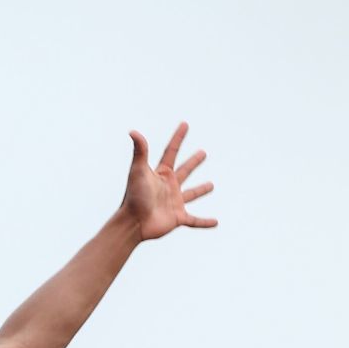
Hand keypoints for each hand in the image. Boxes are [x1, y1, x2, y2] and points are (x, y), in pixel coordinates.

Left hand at [121, 122, 215, 240]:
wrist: (133, 223)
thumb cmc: (134, 197)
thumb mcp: (138, 171)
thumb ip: (140, 151)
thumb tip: (133, 131)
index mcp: (161, 174)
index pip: (172, 151)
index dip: (178, 138)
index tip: (185, 124)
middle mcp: (168, 187)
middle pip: (184, 170)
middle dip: (193, 162)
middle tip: (203, 153)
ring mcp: (174, 202)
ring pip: (191, 194)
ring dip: (201, 190)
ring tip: (211, 185)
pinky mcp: (177, 218)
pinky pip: (195, 220)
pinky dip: (204, 222)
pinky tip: (215, 222)